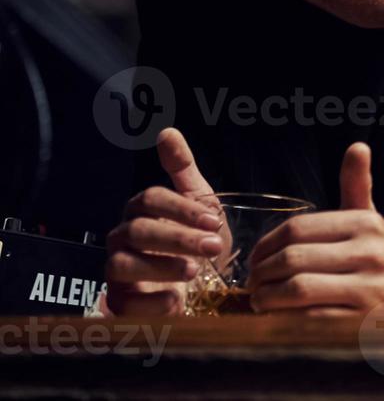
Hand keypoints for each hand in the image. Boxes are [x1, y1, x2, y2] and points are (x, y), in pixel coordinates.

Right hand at [104, 128, 224, 315]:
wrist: (205, 287)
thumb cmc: (199, 240)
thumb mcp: (200, 202)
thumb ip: (183, 168)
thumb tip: (167, 131)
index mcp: (142, 210)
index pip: (151, 199)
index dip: (182, 209)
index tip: (215, 221)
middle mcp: (123, 237)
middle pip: (138, 231)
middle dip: (178, 238)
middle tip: (213, 246)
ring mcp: (118, 270)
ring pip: (121, 264)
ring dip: (160, 267)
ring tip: (195, 271)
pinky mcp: (121, 302)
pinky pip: (123, 302)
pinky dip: (151, 303)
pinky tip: (177, 300)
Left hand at [247, 143, 383, 316]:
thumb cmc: (373, 258)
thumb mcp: (367, 220)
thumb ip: (356, 186)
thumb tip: (358, 147)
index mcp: (367, 225)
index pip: (297, 229)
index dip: (266, 245)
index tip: (255, 258)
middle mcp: (372, 254)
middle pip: (294, 259)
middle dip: (262, 273)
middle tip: (252, 282)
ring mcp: (368, 291)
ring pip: (298, 290)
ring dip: (267, 297)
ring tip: (259, 299)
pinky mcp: (359, 322)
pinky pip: (308, 319)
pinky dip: (284, 319)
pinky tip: (277, 316)